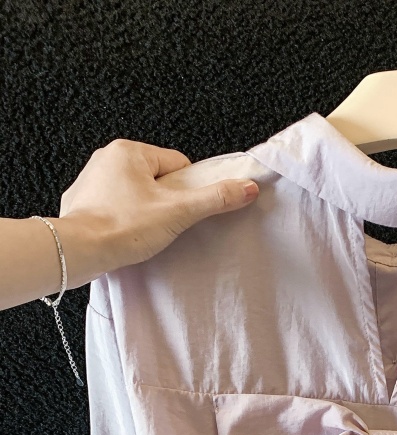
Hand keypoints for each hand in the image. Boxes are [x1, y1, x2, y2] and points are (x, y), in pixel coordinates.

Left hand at [59, 138, 259, 272]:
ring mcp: (92, 178)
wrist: (80, 250)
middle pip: (156, 178)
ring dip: (144, 210)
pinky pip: (113, 205)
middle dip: (164, 201)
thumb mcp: (178, 212)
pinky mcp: (82, 200)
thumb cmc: (123, 228)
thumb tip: (247, 188)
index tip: (183, 211)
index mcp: (130, 150)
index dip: (187, 190)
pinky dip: (122, 218)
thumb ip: (215, 199)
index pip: (176, 164)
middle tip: (163, 224)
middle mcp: (108, 157)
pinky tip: (124, 233)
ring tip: (141, 231)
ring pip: (135, 192)